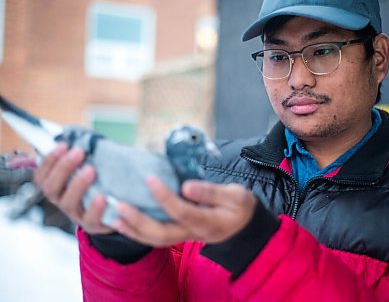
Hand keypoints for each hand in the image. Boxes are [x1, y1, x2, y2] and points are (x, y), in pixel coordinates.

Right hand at [34, 143, 112, 234]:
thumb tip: (77, 134)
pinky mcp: (93, 225)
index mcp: (57, 187)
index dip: (49, 160)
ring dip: (77, 185)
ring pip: (68, 203)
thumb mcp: (88, 168)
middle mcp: (62, 201)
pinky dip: (95, 208)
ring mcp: (76, 215)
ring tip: (91, 170)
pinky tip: (102, 196)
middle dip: (63, 168)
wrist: (116, 213)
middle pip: (52, 188)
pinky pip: (91, 219)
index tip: (64, 145)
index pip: (42, 175)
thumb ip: (82, 155)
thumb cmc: (99, 184)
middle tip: (79, 152)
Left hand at [112, 177, 256, 246]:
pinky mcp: (179, 234)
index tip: (150, 178)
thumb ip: (211, 192)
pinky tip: (123, 222)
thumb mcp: (236, 195)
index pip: (182, 211)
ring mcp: (185, 237)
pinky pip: (155, 238)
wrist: (244, 227)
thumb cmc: (240, 206)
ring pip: (155, 240)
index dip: (164, 196)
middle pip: (162, 234)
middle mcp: (193, 233)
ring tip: (114, 217)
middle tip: (120, 204)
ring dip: (133, 230)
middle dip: (139, 220)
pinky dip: (137, 232)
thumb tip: (186, 187)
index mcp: (208, 221)